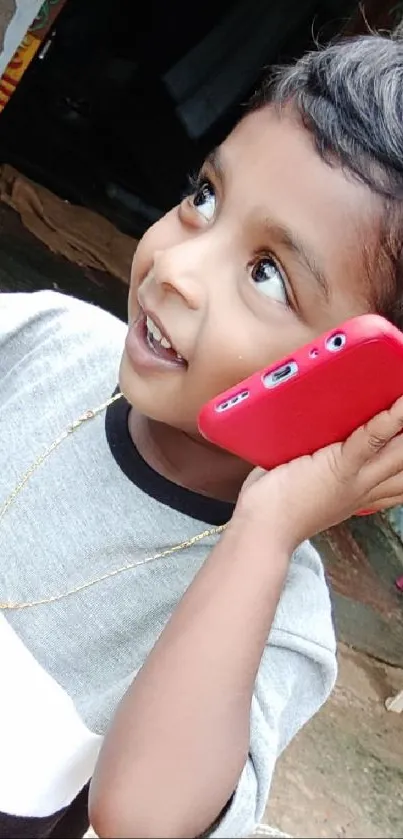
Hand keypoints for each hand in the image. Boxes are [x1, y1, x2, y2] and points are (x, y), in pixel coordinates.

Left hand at [236, 395, 402, 550]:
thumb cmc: (275, 506)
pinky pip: (371, 441)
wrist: (263, 528)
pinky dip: (389, 420)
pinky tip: (400, 403)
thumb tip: (314, 432)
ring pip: (399, 453)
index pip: (399, 482)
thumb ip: (319, 463)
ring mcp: (355, 480)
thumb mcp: (306, 484)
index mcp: (359, 494)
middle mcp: (365, 488)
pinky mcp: (339, 468)